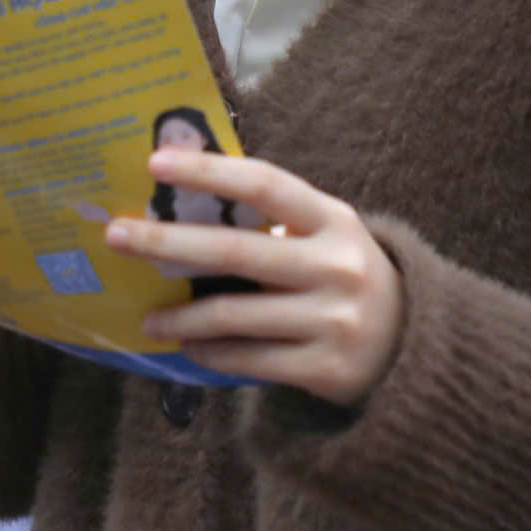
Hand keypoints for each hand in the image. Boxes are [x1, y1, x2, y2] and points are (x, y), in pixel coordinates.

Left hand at [110, 148, 404, 407]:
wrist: (415, 350)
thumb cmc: (344, 277)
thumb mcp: (325, 237)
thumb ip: (271, 222)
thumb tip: (180, 205)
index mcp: (334, 219)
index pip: (265, 185)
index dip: (209, 171)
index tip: (154, 162)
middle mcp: (337, 266)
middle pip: (236, 252)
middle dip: (167, 243)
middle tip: (116, 236)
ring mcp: (333, 320)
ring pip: (233, 316)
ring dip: (180, 317)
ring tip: (148, 319)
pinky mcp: (326, 368)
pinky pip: (249, 359)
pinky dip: (210, 352)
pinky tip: (189, 347)